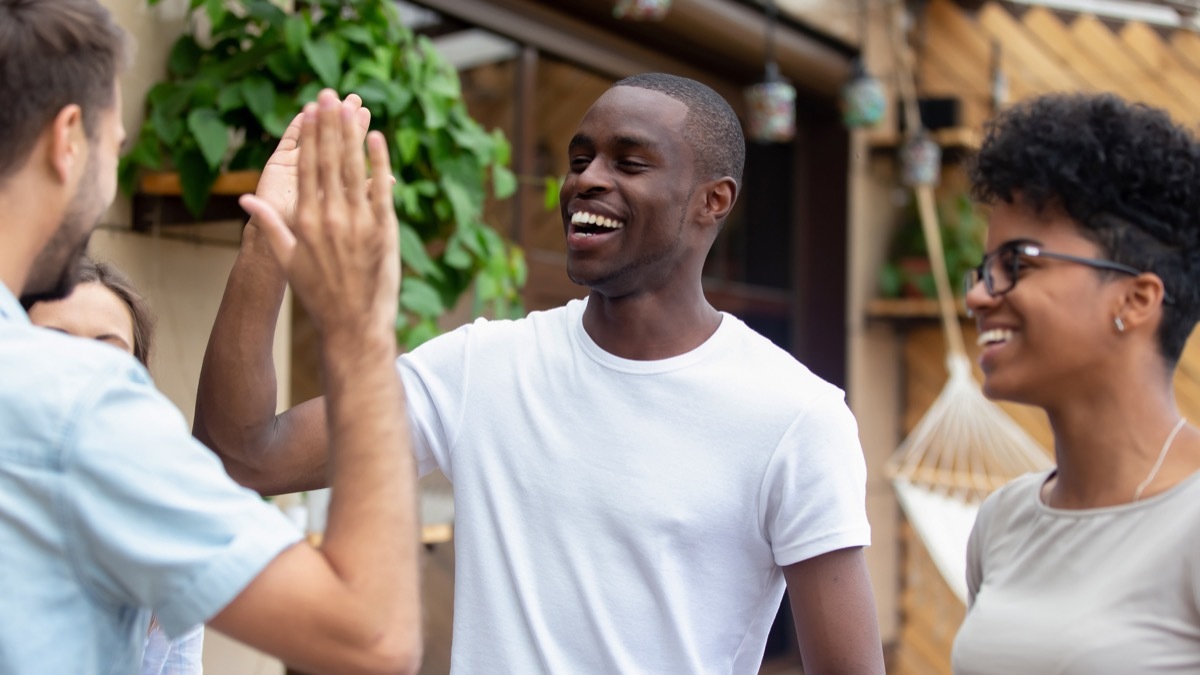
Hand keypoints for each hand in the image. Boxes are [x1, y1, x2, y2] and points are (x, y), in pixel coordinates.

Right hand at [239, 90, 399, 339]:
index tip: (310, 111)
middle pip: (329, 160)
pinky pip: (380, 188)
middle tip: (330, 95)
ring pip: (354, 169)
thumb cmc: (316, 294)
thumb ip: (269, 224)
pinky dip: (379, 162)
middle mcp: (330, 216)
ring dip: (352, 135)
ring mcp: (358, 222)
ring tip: (351, 106)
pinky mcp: (383, 230)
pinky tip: (377, 138)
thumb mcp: (286, 259)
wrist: (352, 324)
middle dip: (330, 125)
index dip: (309, 137)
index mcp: (305, 220)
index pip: (306, 168)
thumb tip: (245, 199)